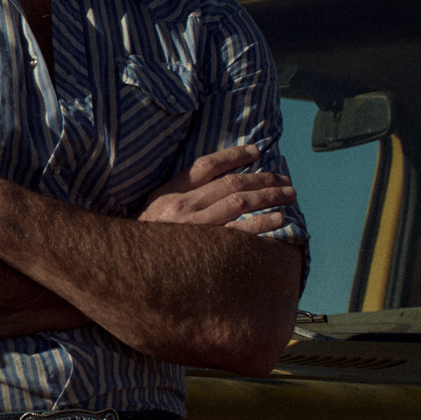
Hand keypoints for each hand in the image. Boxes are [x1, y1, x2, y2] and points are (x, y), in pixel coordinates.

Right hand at [140, 144, 292, 234]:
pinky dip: (262, 224)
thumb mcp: (154, 209)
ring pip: (240, 204)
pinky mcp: (204, 249)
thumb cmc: (146, 240)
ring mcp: (194, 227)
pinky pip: (240, 233)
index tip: (257, 151)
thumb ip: (178, 194)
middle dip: (262, 179)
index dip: (233, 156)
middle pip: (231, 184)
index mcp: (170, 192)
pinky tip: (279, 219)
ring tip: (289, 195)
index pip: (206, 166)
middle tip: (285, 180)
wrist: (130, 268)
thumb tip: (214, 181)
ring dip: (268, 196)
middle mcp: (183, 206)